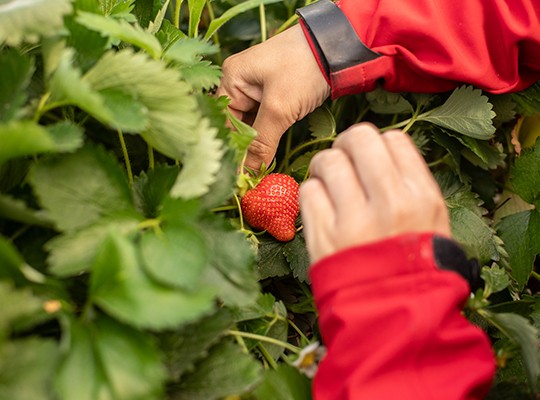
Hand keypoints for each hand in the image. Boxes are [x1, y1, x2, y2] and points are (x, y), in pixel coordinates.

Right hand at [217, 24, 330, 169]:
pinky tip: (268, 155)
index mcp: (231, 79)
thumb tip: (248, 172)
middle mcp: (239, 83)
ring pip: (250, 126)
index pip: (222, 123)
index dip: (230, 150)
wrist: (338, 48)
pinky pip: (264, 121)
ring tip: (258, 171)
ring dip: (256, 145)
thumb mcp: (280, 107)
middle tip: (249, 178)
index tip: (237, 177)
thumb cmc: (303, 68)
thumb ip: (261, 142)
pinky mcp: (274, 94)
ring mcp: (257, 89)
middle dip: (243, 150)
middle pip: (234, 125)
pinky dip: (268, 137)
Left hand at [299, 123, 450, 262]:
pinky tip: (320, 206)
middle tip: (343, 159)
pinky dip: (311, 193)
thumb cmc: (414, 269)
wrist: (393, 317)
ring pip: (328, 161)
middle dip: (346, 144)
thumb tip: (380, 154)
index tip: (368, 156)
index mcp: (422, 197)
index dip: (377, 143)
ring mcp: (354, 220)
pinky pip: (307, 191)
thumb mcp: (433, 224)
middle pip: (358, 139)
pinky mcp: (323, 236)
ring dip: (324, 166)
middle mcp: (390, 202)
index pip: (393, 139)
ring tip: (328, 182)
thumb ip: (409, 185)